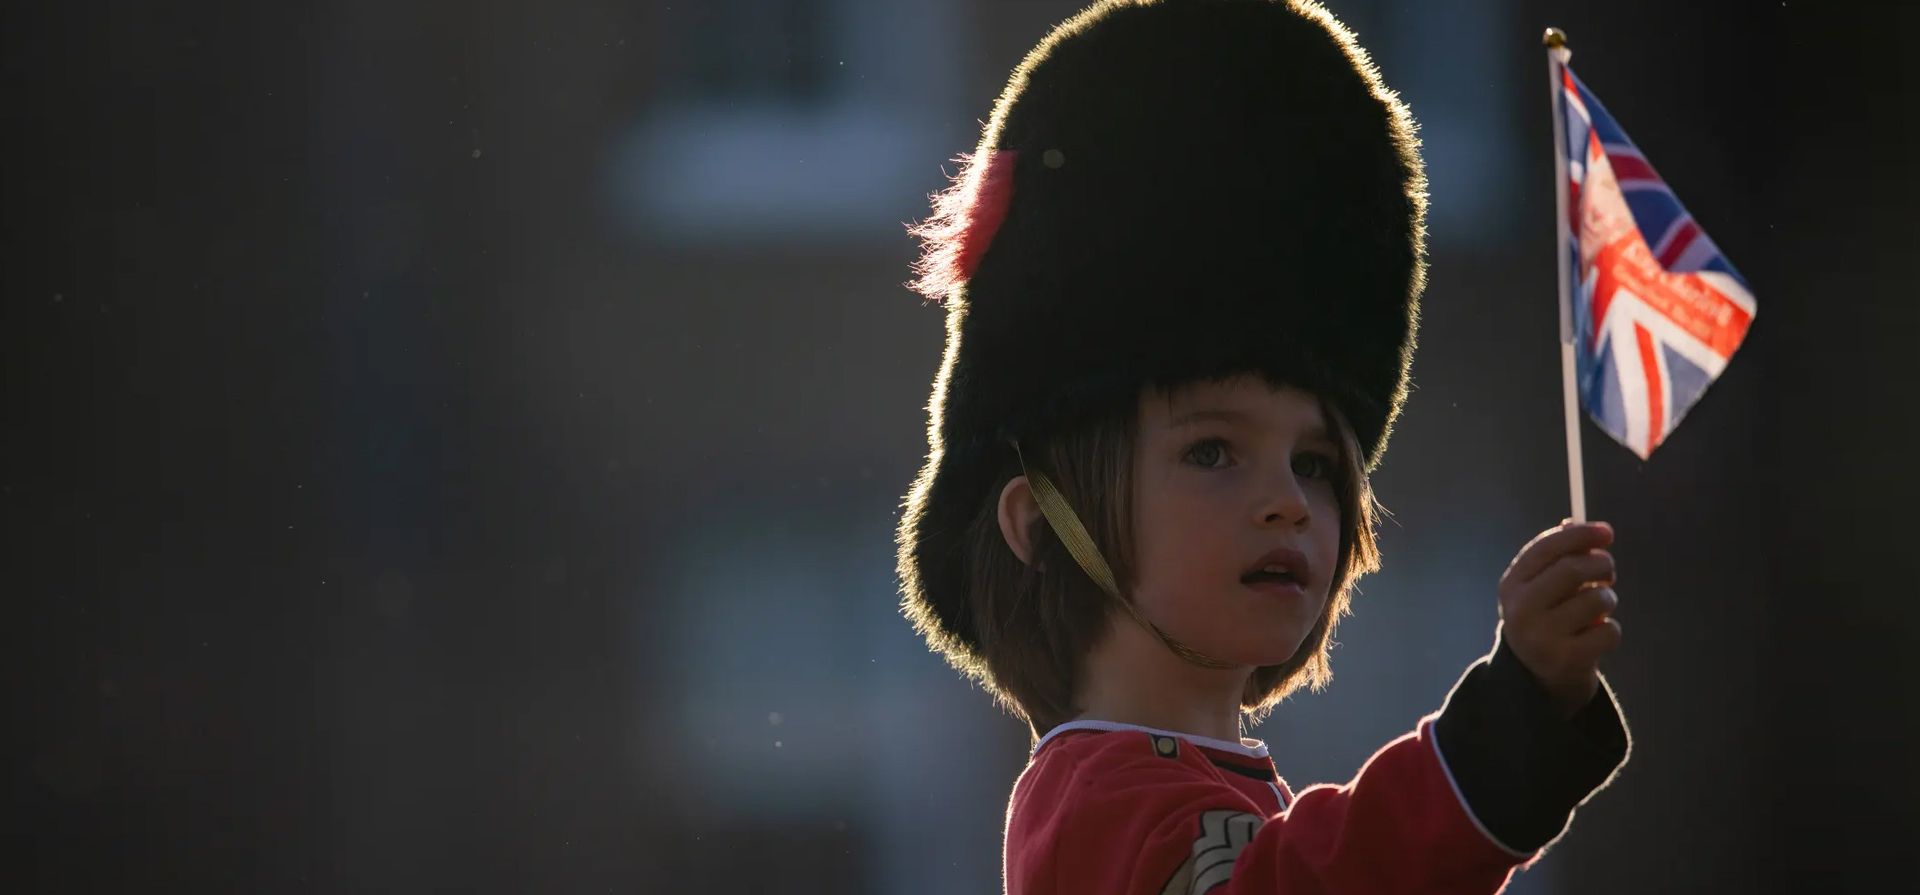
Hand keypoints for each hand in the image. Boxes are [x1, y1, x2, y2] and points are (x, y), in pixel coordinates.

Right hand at [1496, 520, 1621, 717]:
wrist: (1536, 680)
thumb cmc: (1545, 620)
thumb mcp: (1540, 587)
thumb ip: (1557, 556)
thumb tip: (1578, 522)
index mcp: (1511, 585)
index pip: (1546, 548)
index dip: (1581, 535)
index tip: (1607, 532)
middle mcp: (1521, 609)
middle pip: (1573, 569)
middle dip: (1602, 565)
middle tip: (1609, 572)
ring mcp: (1542, 636)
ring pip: (1597, 599)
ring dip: (1608, 600)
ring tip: (1598, 609)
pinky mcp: (1567, 659)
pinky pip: (1609, 631)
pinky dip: (1610, 631)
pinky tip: (1595, 637)